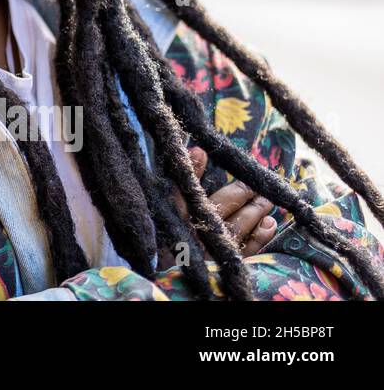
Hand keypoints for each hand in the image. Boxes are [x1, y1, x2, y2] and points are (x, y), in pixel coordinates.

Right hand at [158, 146, 278, 269]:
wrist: (177, 287)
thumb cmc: (170, 249)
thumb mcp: (168, 215)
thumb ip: (179, 185)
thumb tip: (196, 149)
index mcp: (175, 222)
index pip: (183, 192)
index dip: (193, 170)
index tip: (202, 151)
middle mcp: (194, 235)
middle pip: (219, 208)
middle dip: (240, 192)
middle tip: (254, 182)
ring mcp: (212, 252)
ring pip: (237, 226)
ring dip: (255, 210)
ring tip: (266, 199)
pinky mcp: (227, 267)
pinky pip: (247, 250)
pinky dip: (260, 236)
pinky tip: (269, 224)